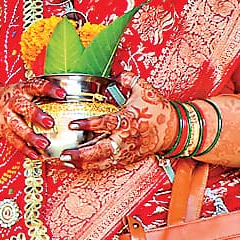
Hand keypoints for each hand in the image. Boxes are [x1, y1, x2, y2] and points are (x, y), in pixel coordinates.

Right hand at [0, 78, 65, 156]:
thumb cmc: (13, 98)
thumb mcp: (24, 89)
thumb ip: (42, 91)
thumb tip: (71, 92)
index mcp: (21, 90)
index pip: (35, 86)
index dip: (48, 89)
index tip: (62, 94)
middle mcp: (12, 102)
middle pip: (23, 107)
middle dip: (36, 115)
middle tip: (50, 123)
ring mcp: (7, 117)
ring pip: (18, 127)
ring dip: (31, 136)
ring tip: (43, 144)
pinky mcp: (4, 131)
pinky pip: (14, 141)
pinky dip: (25, 149)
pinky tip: (36, 154)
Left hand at [60, 74, 175, 170]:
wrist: (174, 129)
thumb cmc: (158, 111)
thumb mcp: (145, 90)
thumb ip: (129, 79)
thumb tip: (118, 73)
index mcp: (128, 120)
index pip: (106, 123)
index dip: (89, 124)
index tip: (73, 124)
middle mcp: (126, 138)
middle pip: (101, 149)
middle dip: (82, 153)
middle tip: (65, 154)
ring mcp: (126, 150)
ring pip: (103, 160)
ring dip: (84, 163)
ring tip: (66, 161)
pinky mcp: (127, 158)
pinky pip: (108, 164)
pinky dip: (93, 166)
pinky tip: (79, 165)